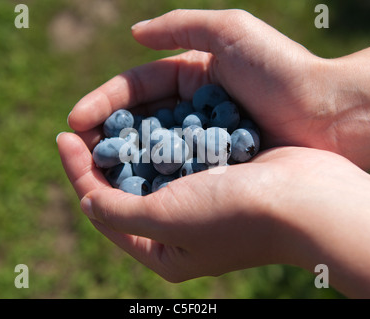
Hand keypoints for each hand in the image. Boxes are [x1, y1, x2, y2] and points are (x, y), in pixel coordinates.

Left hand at [57, 133, 369, 296]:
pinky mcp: (216, 174)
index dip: (79, 173)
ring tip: (108, 113)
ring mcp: (199, 199)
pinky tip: (147, 113)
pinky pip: (178, 151)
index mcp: (162, 250)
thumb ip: (117, 213)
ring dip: (131, 141)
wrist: (306, 197)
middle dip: (103, 155)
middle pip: (125, 187)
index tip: (63, 137)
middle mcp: (178, 228)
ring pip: (151, 166)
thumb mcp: (164, 220)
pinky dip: (161, 134)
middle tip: (81, 122)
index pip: (104, 209)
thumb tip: (84, 200)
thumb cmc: (232, 215)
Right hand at [67, 9, 369, 169]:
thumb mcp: (230, 32)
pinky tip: (133, 190)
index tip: (75, 122)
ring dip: (125, 161)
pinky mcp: (218, 164)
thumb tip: (134, 35)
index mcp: (192, 74)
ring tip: (95, 175)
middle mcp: (194, 107)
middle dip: (107, 136)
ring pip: (155, 149)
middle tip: (77, 154)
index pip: (135, 88)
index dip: (103, 103)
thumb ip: (179, 28)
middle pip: (139, 121)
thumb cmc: (281, 70)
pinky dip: (156, 179)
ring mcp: (205, 138)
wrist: (330, 115)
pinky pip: (178, 171)